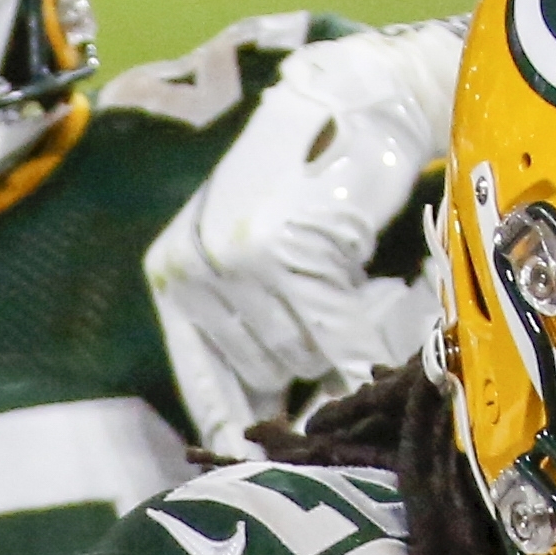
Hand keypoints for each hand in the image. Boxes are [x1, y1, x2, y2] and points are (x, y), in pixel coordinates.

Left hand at [147, 14, 458, 447]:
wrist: (361, 94)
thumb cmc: (314, 172)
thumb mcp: (255, 245)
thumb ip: (249, 327)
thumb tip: (267, 421)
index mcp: (174, 268)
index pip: (200, 375)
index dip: (235, 421)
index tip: (260, 460)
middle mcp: (194, 268)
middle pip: (264, 371)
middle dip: (310, 367)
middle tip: (349, 331)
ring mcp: (239, 262)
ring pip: (302, 359)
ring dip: (340, 347)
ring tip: (362, 293)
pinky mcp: (291, 254)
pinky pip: (337, 338)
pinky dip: (365, 348)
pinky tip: (382, 329)